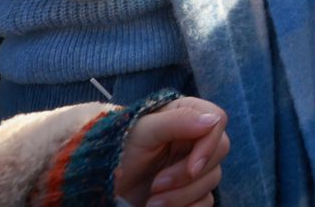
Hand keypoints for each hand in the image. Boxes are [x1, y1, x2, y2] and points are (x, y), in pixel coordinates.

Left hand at [113, 96, 228, 206]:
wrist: (95, 185)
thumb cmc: (114, 151)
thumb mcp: (143, 131)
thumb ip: (179, 120)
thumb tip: (214, 120)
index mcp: (185, 115)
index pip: (218, 121)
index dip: (209, 146)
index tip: (192, 168)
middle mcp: (192, 138)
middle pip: (219, 151)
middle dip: (188, 175)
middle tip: (157, 185)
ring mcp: (191, 165)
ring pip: (212, 180)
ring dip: (182, 196)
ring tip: (152, 202)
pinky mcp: (188, 190)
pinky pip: (205, 201)